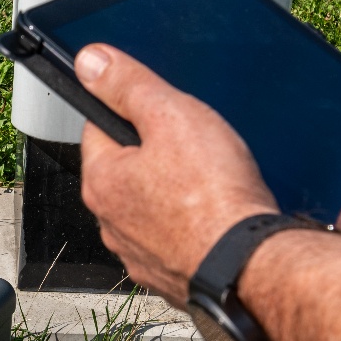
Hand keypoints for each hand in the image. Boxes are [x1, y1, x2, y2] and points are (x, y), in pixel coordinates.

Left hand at [76, 44, 277, 304]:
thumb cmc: (214, 196)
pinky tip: (219, 219)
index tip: (158, 110)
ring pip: (151, 209)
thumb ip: (128, 86)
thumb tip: (89, 62)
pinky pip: (177, 242)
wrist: (252, 269)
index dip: (130, 111)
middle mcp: (110, 225)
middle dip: (156, 156)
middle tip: (196, 147)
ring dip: (175, 196)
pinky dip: (193, 229)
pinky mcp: (171, 279)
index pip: (99, 129)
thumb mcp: (171, 117)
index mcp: (101, 183)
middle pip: (126, 171)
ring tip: (213, 185)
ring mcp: (140, 257)